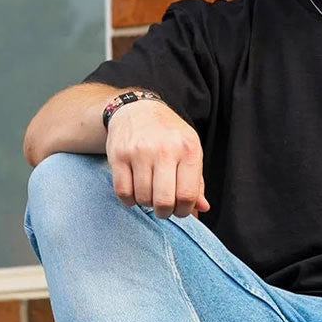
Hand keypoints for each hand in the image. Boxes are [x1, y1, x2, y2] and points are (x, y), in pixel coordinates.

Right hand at [105, 99, 209, 218]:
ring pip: (143, 198)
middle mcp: (164, 150)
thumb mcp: (190, 151)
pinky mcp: (118, 155)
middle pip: (164, 201)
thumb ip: (197, 182)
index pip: (188, 195)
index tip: (180, 209)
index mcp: (188, 150)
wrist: (138, 109)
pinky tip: (135, 193)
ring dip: (147, 204)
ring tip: (150, 195)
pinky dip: (129, 200)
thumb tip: (203, 208)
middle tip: (164, 209)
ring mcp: (139, 152)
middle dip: (165, 212)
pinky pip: (123, 192)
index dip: (184, 210)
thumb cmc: (169, 136)